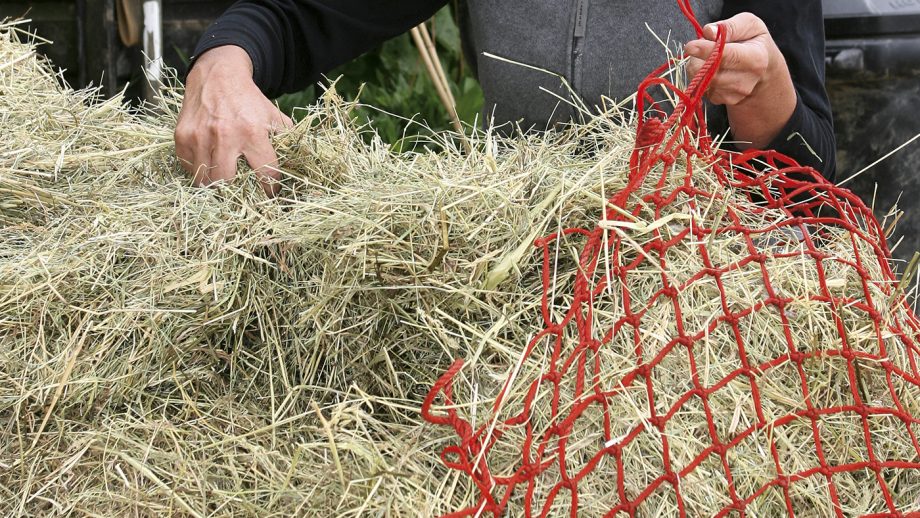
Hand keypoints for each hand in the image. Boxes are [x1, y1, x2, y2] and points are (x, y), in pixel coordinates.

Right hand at [174, 45, 292, 195]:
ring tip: (222, 182)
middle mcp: (225, 136)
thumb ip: (286, 139)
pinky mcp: (183, 136)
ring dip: (213, 184)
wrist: (218, 74)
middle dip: (234, 191)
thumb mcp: (273, 115)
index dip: (270, 189)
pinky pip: (188, 167)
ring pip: (204, 180)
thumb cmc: (248, 99)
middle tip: (240, 190)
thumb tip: (296, 163)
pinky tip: (207, 165)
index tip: (270, 194)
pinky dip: (197, 171)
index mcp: (253, 132)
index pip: (266, 173)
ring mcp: (201, 137)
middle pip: (227, 183)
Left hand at [683, 12, 796, 148]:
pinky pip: (702, 89)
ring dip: (697, 68)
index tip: (690, 46)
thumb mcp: (750, 25)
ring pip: (702, 82)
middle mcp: (747, 80)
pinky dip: (701, 78)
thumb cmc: (755, 43)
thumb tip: (708, 32)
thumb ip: (730, 26)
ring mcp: (735, 94)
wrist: (764, 71)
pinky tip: (711, 70)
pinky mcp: (724, 100)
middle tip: (696, 47)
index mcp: (756, 58)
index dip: (706, 51)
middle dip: (697, 59)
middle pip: (710, 73)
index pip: (726, 56)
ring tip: (707, 57)